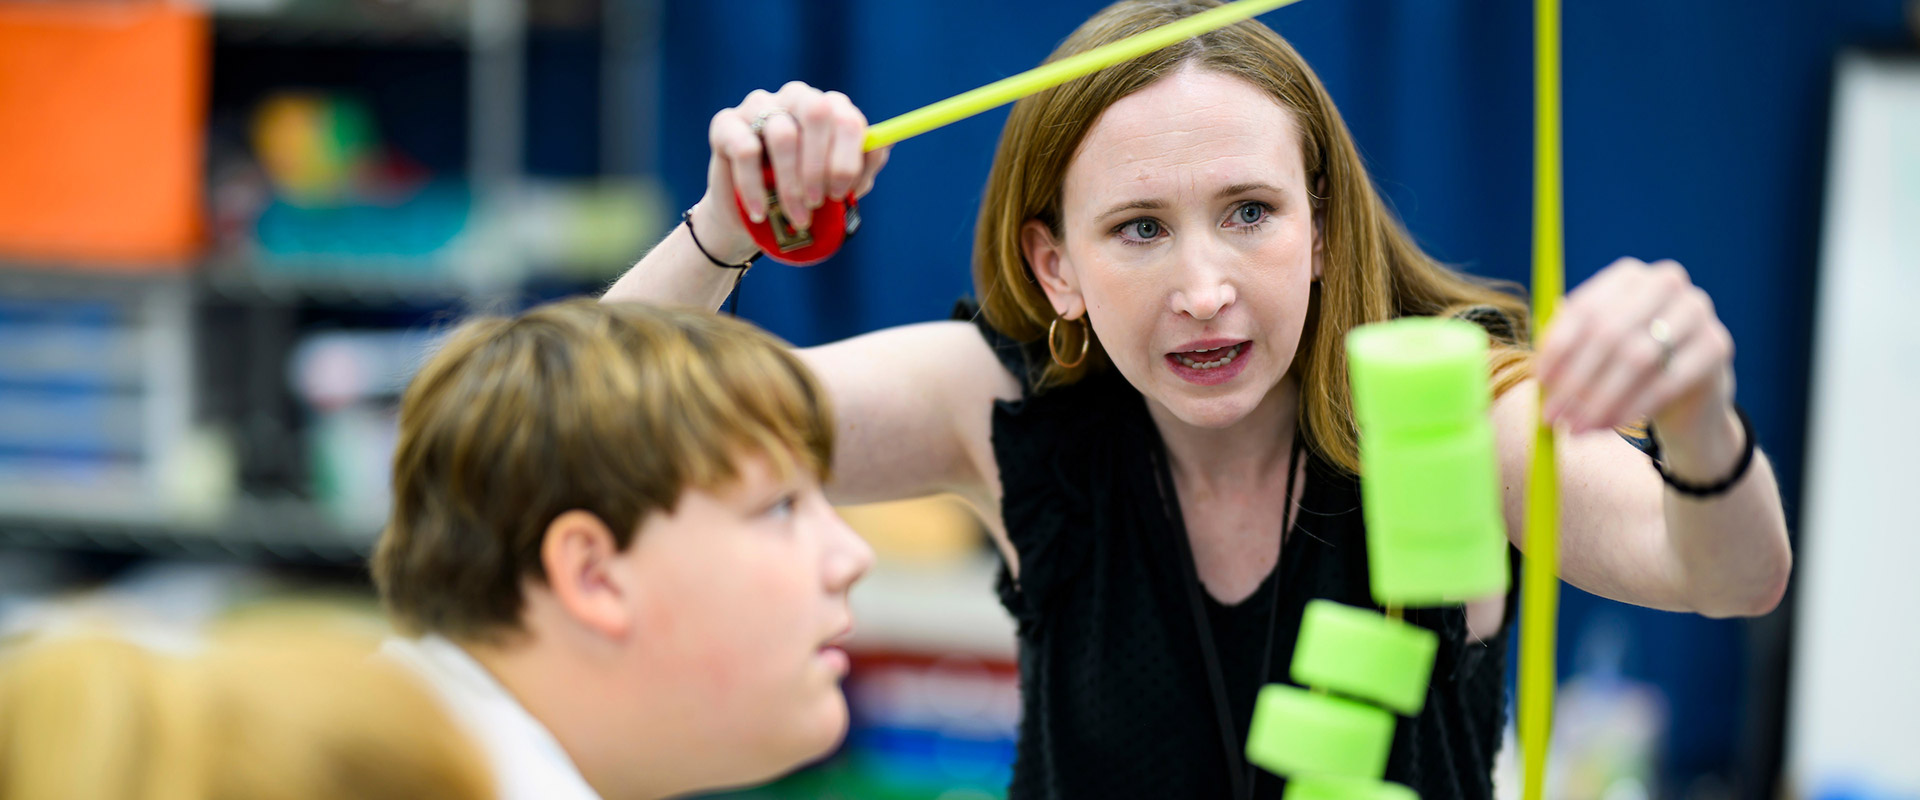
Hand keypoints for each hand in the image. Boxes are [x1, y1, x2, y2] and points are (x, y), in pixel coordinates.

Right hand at [696, 81, 891, 258]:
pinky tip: (760, 212)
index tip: (841, 193)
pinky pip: (745, 149)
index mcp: (828, 109)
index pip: (846, 118)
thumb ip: (863, 165)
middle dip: (820, 165)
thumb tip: (884, 144)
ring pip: (782, 134)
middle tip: (817, 203)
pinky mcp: (725, 124)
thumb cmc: (804, 198)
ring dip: (790, 183)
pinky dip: (755, 187)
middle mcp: (796, 98)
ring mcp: (759, 106)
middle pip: (816, 112)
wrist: (754, 220)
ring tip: (794, 217)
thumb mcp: (839, 189)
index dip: (847, 157)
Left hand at [1537, 258, 1736, 443]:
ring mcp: (1696, 311)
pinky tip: (1609, 427)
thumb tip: (1540, 376)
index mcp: (1628, 276)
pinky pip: (1667, 381)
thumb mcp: (1593, 355)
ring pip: (1637, 358)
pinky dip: (1632, 407)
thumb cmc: (1627, 367)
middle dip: (1576, 380)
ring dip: (1600, 399)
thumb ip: (1566, 354)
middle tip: (1553, 416)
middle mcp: (1665, 283)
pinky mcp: (1717, 345)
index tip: (1538, 383)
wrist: (1688, 393)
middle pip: (1610, 332)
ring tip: (1577, 429)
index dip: (1558, 348)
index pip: (1585, 308)